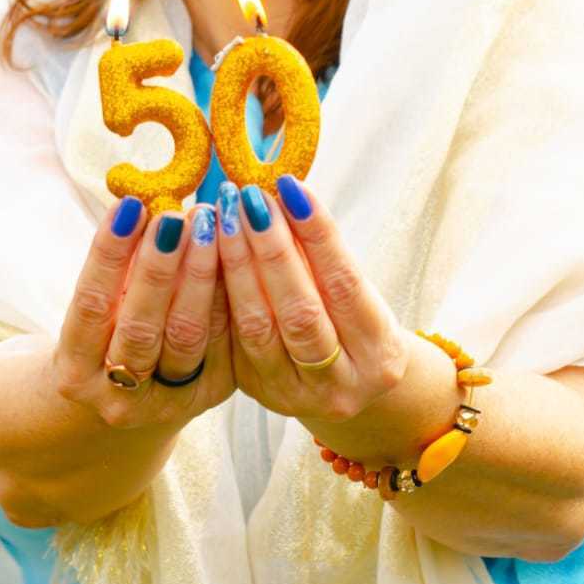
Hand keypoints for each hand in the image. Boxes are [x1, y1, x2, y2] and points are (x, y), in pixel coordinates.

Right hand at [49, 195, 233, 427]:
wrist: (125, 396)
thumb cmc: (105, 335)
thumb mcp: (95, 309)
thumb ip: (115, 269)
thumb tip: (145, 204)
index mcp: (77, 371)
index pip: (92, 306)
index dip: (110, 254)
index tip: (130, 206)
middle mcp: (118, 398)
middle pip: (142, 327)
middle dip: (159, 266)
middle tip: (176, 214)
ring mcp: (168, 402)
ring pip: (187, 334)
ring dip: (200, 273)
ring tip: (208, 223)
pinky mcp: (211, 394)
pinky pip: (224, 339)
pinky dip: (227, 292)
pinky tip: (234, 251)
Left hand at [215, 175, 407, 424]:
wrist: (345, 382)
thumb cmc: (352, 321)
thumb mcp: (357, 293)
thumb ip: (323, 256)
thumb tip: (283, 195)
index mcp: (378, 355)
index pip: (344, 285)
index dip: (316, 235)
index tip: (289, 188)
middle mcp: (338, 385)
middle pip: (299, 311)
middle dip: (271, 248)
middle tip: (248, 198)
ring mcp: (292, 395)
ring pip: (257, 327)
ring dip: (237, 264)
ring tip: (223, 216)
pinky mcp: (255, 391)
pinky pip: (229, 338)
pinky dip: (219, 290)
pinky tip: (206, 250)